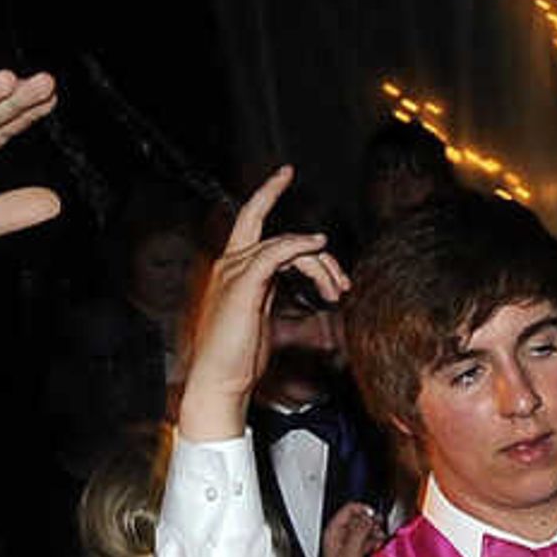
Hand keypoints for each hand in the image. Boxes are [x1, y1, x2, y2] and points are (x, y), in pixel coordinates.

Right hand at [174, 169, 349, 442]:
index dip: (266, 195)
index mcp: (233, 271)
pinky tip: (318, 247)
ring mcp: (233, 272)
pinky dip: (300, 247)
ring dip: (319, 264)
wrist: (219, 382)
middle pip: (258, 220)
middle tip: (312, 217)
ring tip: (337, 290)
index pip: (251, 224)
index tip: (285, 175)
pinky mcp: (243, 285)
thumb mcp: (269, 326)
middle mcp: (229, 265)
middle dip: (274, 194)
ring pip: (282, 244)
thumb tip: (319, 310)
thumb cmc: (239, 360)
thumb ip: (286, 306)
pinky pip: (275, 252)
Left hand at [313, 500, 385, 556]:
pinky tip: (377, 552)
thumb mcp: (352, 549)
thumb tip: (369, 516)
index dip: (364, 509)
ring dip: (375, 537)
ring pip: (365, 533)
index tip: (375, 515)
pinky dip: (374, 547)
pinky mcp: (355, 556)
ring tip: (378, 545)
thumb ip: (361, 529)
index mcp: (334, 531)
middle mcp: (339, 537)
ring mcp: (347, 547)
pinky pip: (368, 545)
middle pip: (359, 521)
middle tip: (379, 532)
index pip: (349, 509)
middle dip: (372, 525)